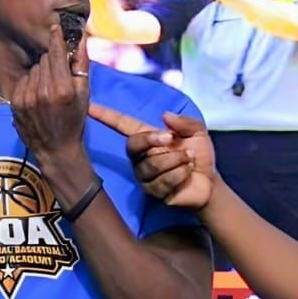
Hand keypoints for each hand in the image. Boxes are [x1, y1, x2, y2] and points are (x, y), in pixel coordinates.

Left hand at [11, 23, 91, 171]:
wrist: (56, 149)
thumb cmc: (74, 120)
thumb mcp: (84, 94)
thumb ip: (81, 64)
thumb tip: (80, 38)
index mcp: (63, 89)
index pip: (56, 53)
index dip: (56, 38)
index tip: (55, 26)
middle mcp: (43, 92)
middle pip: (44, 59)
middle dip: (52, 62)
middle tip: (60, 75)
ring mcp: (27, 97)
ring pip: (33, 69)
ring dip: (41, 74)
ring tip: (49, 90)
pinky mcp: (16, 102)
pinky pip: (24, 80)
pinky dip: (31, 84)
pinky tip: (38, 97)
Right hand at [89, 103, 214, 208]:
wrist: (209, 183)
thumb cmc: (197, 154)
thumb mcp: (197, 132)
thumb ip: (185, 122)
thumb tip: (165, 116)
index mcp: (146, 137)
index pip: (121, 124)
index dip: (105, 116)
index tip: (88, 106)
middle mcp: (140, 156)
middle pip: (132, 145)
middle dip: (152, 140)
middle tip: (172, 138)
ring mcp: (144, 176)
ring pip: (151, 165)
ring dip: (175, 159)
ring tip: (189, 159)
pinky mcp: (152, 192)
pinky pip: (162, 181)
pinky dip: (180, 174)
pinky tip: (188, 172)